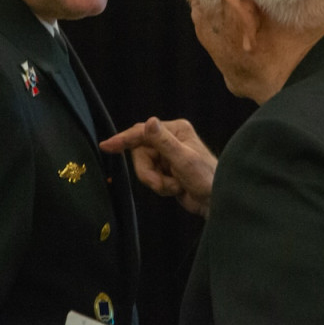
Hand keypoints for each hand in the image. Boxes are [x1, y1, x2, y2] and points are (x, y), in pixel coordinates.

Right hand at [100, 117, 215, 216]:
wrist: (217, 202)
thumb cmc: (208, 179)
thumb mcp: (184, 160)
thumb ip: (164, 142)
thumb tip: (148, 122)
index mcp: (176, 130)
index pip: (142, 132)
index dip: (123, 139)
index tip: (106, 146)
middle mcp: (170, 140)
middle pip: (139, 154)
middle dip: (149, 173)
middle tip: (163, 184)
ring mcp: (168, 155)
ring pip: (144, 168)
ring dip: (157, 182)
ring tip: (175, 187)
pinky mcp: (167, 170)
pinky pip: (151, 178)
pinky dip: (161, 187)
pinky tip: (176, 189)